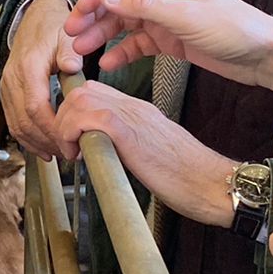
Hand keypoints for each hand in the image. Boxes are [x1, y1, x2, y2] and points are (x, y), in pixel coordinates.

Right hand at [1, 0, 77, 159]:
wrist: (34, 18)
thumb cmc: (53, 28)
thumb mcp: (66, 34)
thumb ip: (70, 51)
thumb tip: (72, 67)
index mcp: (28, 68)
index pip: (36, 107)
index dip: (52, 130)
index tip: (70, 142)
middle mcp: (12, 80)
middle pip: (24, 121)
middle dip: (46, 142)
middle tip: (69, 154)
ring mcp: (7, 88)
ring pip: (16, 125)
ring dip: (36, 144)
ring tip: (58, 155)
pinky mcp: (7, 93)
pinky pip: (13, 121)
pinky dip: (27, 138)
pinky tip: (43, 148)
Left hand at [53, 82, 237, 226]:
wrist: (209, 182)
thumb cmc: (185, 176)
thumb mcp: (149, 153)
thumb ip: (126, 145)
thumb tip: (100, 154)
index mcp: (138, 111)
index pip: (94, 92)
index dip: (74, 112)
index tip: (73, 139)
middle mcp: (134, 107)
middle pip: (81, 91)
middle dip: (63, 118)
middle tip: (68, 147)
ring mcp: (132, 116)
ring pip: (80, 99)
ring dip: (65, 126)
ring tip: (72, 152)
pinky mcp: (129, 132)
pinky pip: (89, 118)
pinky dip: (72, 134)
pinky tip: (79, 155)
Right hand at [64, 0, 272, 96]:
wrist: (262, 56)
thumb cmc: (232, 28)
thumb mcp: (184, 16)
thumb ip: (142, 5)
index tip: (83, 9)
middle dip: (92, 13)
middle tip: (71, 34)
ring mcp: (163, 14)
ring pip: (121, 20)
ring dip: (100, 33)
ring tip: (80, 52)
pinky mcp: (167, 38)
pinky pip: (136, 42)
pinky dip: (121, 51)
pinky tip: (107, 63)